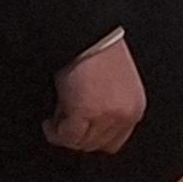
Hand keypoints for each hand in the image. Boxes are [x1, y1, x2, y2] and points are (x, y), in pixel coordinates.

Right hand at [45, 36, 146, 154]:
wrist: (90, 36)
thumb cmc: (98, 53)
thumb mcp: (111, 86)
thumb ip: (105, 108)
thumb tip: (83, 126)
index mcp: (134, 108)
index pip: (114, 141)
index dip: (92, 139)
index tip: (78, 132)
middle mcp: (125, 115)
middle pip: (96, 145)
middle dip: (77, 136)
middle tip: (62, 123)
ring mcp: (106, 116)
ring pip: (81, 143)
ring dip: (65, 134)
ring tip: (56, 120)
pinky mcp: (85, 112)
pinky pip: (67, 136)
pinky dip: (54, 133)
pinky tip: (49, 124)